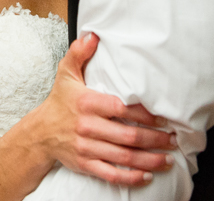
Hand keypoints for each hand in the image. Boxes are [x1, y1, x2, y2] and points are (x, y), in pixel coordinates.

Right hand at [36, 33, 175, 185]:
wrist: (40, 132)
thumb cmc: (60, 101)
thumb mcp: (66, 73)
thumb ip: (79, 52)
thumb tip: (94, 35)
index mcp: (87, 103)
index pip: (121, 109)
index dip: (145, 115)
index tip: (163, 118)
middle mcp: (88, 126)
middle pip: (127, 136)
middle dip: (154, 139)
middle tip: (173, 139)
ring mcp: (87, 148)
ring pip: (123, 157)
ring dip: (149, 160)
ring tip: (168, 158)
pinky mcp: (85, 164)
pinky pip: (111, 175)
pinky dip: (130, 178)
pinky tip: (146, 176)